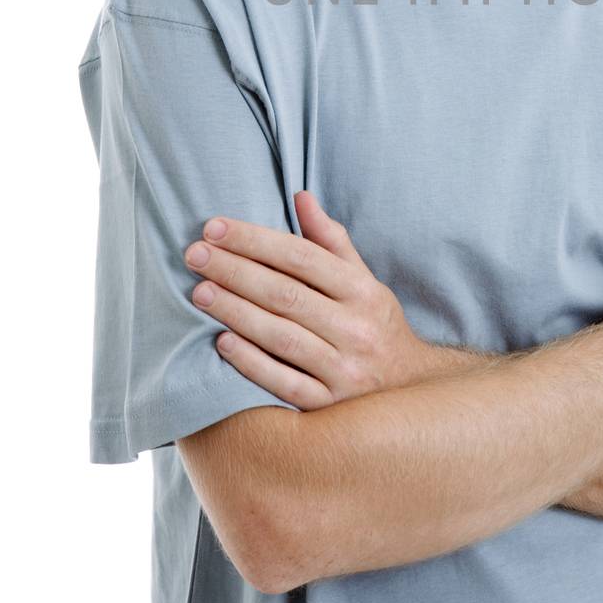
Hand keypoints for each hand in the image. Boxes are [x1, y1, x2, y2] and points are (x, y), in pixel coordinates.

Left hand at [184, 192, 425, 408]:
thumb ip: (331, 241)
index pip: (302, 257)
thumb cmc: (375, 325)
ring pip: (282, 337)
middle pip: (287, 294)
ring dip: (237, 312)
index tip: (214, 227)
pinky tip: (222, 342)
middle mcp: (357, 329)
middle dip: (235, 271)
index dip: (255, 240)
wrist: (407, 392)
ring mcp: (344, 370)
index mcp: (363, 291)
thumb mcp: (364, 280)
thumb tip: (301, 196)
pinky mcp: (328, 406)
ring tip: (200, 292)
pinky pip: (284, 383)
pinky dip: (252, 362)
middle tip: (194, 255)